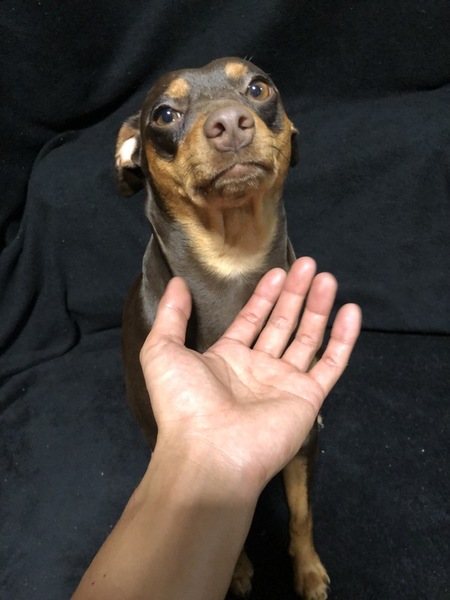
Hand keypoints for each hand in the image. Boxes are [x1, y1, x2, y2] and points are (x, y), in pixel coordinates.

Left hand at [140, 257, 360, 493]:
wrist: (209, 451)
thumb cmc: (184, 402)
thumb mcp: (164, 350)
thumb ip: (172, 315)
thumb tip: (176, 283)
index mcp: (227, 359)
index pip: (252, 319)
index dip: (265, 296)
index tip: (278, 271)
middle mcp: (258, 369)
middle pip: (282, 323)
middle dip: (295, 294)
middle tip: (307, 263)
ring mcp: (284, 384)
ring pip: (308, 338)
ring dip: (318, 308)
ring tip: (327, 277)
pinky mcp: (307, 398)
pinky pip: (331, 364)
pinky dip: (343, 339)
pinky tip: (351, 311)